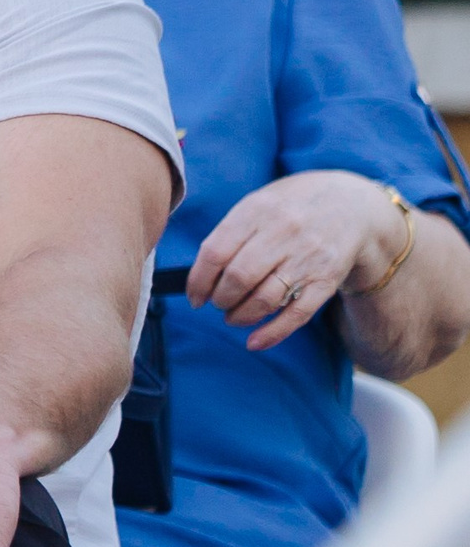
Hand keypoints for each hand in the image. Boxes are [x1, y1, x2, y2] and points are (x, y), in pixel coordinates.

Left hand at [189, 169, 400, 349]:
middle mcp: (283, 232)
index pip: (215, 252)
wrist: (351, 206)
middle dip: (220, 299)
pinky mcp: (326, 280)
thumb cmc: (290, 209)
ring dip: (241, 316)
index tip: (195, 297)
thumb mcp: (258, 204)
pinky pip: (296, 314)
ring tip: (233, 316)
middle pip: (238, 278)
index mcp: (257, 210)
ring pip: (264, 299)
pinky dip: (272, 333)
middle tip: (218, 303)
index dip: (198, 281)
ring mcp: (307, 257)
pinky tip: (254, 342)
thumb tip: (198, 277)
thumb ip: (230, 234)